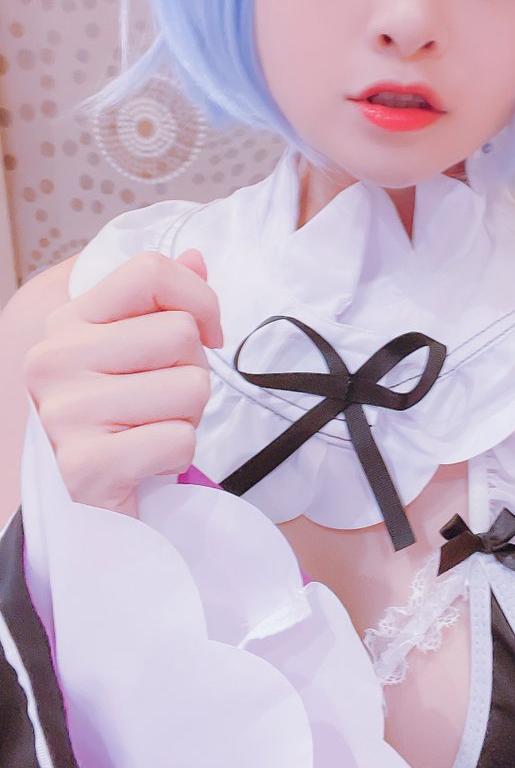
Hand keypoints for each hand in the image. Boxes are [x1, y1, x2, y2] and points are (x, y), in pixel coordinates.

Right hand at [23, 249, 223, 516]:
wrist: (90, 510)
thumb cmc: (122, 420)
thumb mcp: (137, 354)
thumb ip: (163, 304)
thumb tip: (196, 258)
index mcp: (68, 322)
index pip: (149, 271)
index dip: (199, 299)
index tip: (208, 334)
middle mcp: (54, 359)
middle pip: (181, 332)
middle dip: (192, 372)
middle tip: (161, 402)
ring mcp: (64, 412)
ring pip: (190, 386)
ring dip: (187, 417)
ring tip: (151, 431)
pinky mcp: (84, 466)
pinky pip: (180, 439)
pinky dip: (178, 455)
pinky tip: (145, 463)